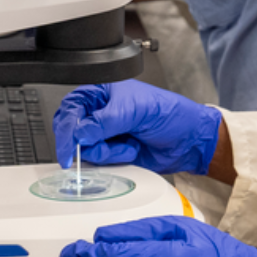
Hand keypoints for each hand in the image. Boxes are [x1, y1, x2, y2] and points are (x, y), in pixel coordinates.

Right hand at [54, 80, 220, 174]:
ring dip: (106, 152)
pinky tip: (130, 152)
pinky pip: (99, 162)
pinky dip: (113, 160)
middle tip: (98, 148)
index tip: (70, 144)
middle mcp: (100, 113)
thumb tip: (81, 133)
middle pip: (72, 130)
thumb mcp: (135, 111)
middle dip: (84, 143)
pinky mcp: (112, 153)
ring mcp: (105, 134)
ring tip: (127, 146)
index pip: (71, 107)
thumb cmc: (169, 114)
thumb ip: (105, 121)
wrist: (189, 141)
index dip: (67, 126)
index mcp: (101, 93)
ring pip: (85, 149)